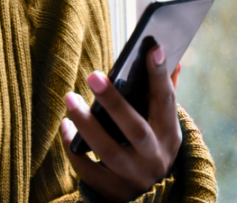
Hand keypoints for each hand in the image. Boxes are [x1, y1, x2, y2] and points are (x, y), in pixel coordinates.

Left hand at [60, 46, 183, 202]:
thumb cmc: (153, 147)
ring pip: (109, 151)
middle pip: (134, 129)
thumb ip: (165, 95)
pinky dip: (73, 148)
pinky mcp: (113, 191)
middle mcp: (155, 158)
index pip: (167, 102)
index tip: (153, 48)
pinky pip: (89, 169)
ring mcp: (134, 177)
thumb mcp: (165, 126)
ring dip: (86, 124)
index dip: (161, 76)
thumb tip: (172, 59)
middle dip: (114, 102)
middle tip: (92, 75)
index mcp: (170, 136)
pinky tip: (65, 125)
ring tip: (70, 98)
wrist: (153, 200)